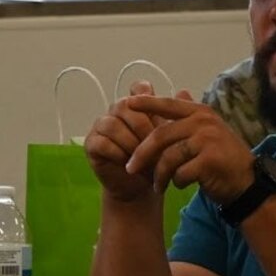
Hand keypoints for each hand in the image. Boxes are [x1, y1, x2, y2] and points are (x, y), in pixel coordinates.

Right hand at [84, 81, 169, 203]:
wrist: (140, 188)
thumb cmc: (156, 160)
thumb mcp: (170, 139)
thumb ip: (176, 115)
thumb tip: (184, 91)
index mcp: (136, 104)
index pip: (138, 87)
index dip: (148, 97)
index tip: (160, 115)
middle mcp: (116, 110)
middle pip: (126, 106)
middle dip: (144, 127)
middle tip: (156, 147)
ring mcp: (101, 126)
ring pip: (113, 124)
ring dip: (130, 143)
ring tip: (142, 158)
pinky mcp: (92, 144)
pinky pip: (102, 143)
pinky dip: (117, 153)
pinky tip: (128, 164)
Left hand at [123, 94, 256, 203]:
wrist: (247, 182)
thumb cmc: (223, 158)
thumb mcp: (208, 131)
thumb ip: (191, 115)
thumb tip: (179, 90)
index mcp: (201, 113)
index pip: (168, 104)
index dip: (147, 103)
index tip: (127, 104)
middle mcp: (204, 122)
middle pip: (161, 135)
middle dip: (142, 154)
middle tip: (130, 168)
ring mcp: (208, 141)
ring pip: (168, 158)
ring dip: (160, 175)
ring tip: (159, 186)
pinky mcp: (209, 161)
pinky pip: (180, 173)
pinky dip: (177, 183)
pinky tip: (181, 186)